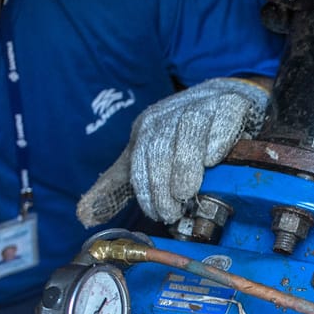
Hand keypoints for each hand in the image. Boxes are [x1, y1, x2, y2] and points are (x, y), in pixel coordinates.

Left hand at [75, 77, 270, 226]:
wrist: (225, 98)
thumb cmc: (184, 135)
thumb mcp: (146, 158)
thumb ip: (118, 186)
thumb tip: (83, 216)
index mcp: (148, 128)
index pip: (139, 160)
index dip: (145, 190)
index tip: (156, 214)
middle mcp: (170, 116)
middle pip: (160, 147)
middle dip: (162, 182)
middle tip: (172, 212)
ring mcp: (201, 107)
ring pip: (189, 131)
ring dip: (185, 163)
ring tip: (186, 192)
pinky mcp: (230, 104)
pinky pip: (223, 119)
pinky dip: (218, 138)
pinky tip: (214, 159)